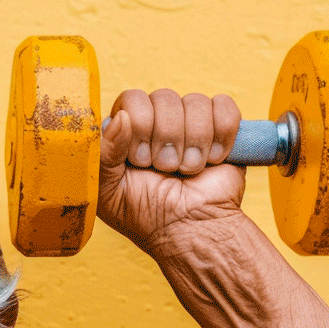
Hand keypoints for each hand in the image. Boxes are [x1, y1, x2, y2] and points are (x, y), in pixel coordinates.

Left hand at [96, 88, 244, 257]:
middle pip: (164, 97)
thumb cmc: (145, 215)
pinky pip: (224, 106)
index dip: (140, 126)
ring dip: (193, 142)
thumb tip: (121, 117)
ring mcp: (189, 122)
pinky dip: (221, 135)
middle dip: (166, 138)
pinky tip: (213, 159)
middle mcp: (157, 121)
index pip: (132, 100)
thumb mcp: (108, 191)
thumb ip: (104, 153)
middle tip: (165, 168)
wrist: (190, 230)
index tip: (141, 160)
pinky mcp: (222, 127)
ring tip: (188, 170)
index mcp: (126, 131)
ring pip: (195, 102)